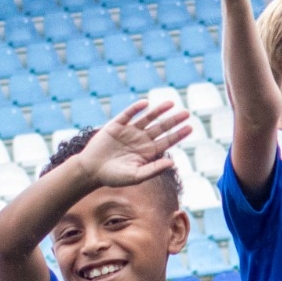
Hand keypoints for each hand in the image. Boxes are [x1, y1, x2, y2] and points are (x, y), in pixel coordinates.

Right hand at [76, 100, 192, 187]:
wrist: (90, 171)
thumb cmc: (114, 177)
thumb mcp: (136, 175)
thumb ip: (154, 169)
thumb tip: (172, 163)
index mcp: (149, 151)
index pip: (168, 141)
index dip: (179, 134)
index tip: (190, 127)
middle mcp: (141, 139)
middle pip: (161, 127)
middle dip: (174, 120)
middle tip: (187, 113)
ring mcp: (129, 131)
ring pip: (147, 118)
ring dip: (159, 111)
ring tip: (171, 103)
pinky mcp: (115, 126)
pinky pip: (127, 115)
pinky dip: (135, 109)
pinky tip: (145, 103)